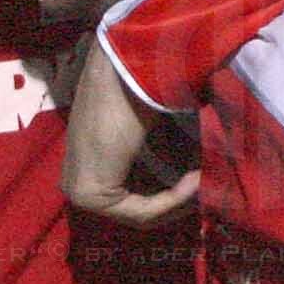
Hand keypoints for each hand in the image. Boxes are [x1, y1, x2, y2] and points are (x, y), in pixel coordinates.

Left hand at [60, 38, 198, 222]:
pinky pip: (141, 212)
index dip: (172, 195)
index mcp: (84, 166)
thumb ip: (159, 156)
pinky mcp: (91, 195)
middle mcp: (75, 183)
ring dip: (179, 197)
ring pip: (141, 212)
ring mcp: (80, 192)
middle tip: (207, 186)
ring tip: (203, 176)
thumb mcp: (148, 132)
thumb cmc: (137, 90)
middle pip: (135, 207)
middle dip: (176, 200)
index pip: (131, 198)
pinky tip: (195, 178)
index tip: (203, 179)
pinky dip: (173, 199)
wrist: (124, 71)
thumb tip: (194, 178)